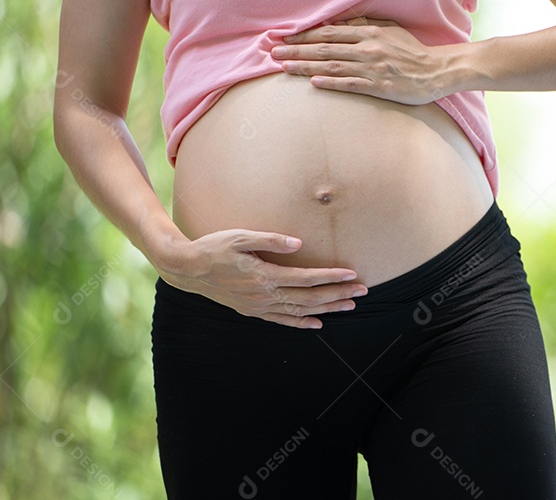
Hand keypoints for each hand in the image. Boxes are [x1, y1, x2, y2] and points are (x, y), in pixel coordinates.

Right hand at [156, 230, 367, 329]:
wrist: (186, 269)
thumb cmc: (214, 247)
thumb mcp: (240, 237)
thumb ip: (269, 240)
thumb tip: (297, 243)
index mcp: (264, 276)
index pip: (306, 279)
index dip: (330, 277)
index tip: (351, 275)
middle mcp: (264, 295)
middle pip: (309, 298)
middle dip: (338, 295)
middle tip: (362, 292)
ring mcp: (258, 306)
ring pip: (299, 311)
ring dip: (327, 309)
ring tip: (350, 306)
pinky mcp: (252, 310)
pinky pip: (282, 320)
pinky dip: (301, 323)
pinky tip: (318, 323)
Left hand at [271, 16, 446, 105]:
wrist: (438, 71)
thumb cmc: (413, 51)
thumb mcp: (390, 30)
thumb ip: (365, 25)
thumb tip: (339, 22)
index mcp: (369, 32)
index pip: (329, 32)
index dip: (303, 35)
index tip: (282, 38)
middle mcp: (368, 48)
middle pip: (325, 48)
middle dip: (296, 50)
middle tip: (271, 53)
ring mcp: (373, 68)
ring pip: (333, 65)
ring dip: (306, 66)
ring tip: (284, 67)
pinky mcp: (380, 86)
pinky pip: (351, 84)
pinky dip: (331, 82)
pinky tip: (313, 82)